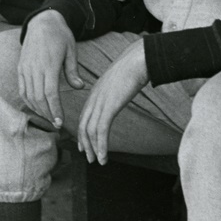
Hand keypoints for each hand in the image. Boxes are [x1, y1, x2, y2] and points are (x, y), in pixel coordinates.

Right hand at [18, 10, 83, 129]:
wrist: (42, 21)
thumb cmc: (60, 35)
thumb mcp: (71, 50)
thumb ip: (73, 70)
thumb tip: (80, 87)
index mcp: (49, 64)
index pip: (50, 93)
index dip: (55, 109)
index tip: (60, 122)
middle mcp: (35, 68)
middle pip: (38, 98)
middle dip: (47, 114)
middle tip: (57, 124)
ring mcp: (25, 68)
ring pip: (29, 95)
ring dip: (38, 109)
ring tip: (49, 117)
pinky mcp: (21, 68)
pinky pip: (22, 89)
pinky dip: (28, 101)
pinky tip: (37, 108)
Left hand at [77, 38, 148, 164]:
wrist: (138, 60)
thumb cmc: (133, 68)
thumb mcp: (118, 81)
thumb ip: (114, 91)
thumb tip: (118, 96)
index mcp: (95, 92)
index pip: (83, 116)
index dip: (82, 132)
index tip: (83, 145)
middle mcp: (94, 98)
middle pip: (83, 125)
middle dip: (85, 143)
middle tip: (89, 158)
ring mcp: (100, 102)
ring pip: (90, 131)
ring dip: (93, 149)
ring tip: (98, 161)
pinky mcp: (109, 107)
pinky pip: (101, 131)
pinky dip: (101, 146)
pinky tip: (103, 157)